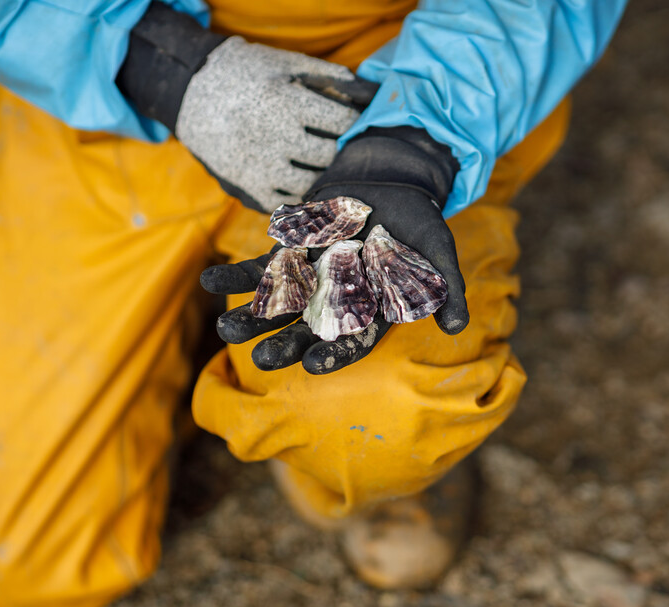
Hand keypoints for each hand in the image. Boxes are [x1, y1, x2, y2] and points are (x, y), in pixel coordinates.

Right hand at [117, 3, 377, 211]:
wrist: (191, 93)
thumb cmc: (247, 73)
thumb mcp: (286, 64)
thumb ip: (328, 77)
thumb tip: (369, 95)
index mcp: (286, 103)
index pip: (342, 122)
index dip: (357, 122)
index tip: (359, 123)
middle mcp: (274, 138)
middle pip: (330, 155)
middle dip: (342, 151)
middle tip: (347, 148)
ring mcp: (260, 167)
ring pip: (311, 183)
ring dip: (323, 176)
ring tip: (327, 166)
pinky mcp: (248, 188)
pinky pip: (286, 203)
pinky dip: (300, 196)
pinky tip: (304, 183)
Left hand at [201, 127, 468, 374]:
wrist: (388, 179)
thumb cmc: (417, 218)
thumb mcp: (438, 249)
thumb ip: (446, 287)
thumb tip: (460, 327)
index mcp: (370, 310)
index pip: (353, 340)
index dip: (335, 352)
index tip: (314, 365)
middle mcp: (335, 302)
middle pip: (307, 330)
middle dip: (285, 345)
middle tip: (263, 361)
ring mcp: (307, 279)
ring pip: (275, 306)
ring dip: (250, 318)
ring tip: (224, 331)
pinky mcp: (285, 255)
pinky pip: (256, 270)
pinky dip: (233, 276)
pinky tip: (208, 282)